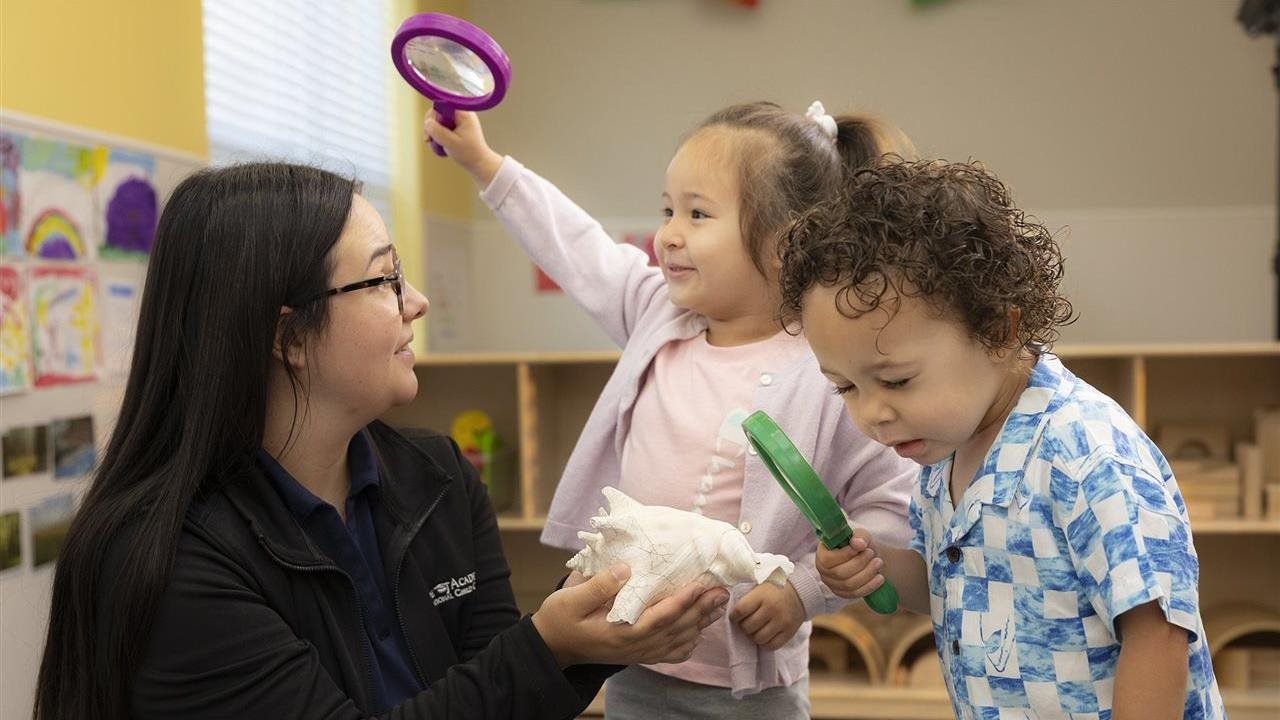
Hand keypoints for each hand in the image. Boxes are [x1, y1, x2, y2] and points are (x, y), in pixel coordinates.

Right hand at [423, 110, 502, 186]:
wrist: (479, 163)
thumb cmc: (469, 154)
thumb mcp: (450, 143)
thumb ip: (437, 131)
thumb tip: (427, 122)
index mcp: (463, 113)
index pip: (441, 104)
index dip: (433, 116)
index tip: (430, 129)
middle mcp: (461, 112)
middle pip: (438, 112)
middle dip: (431, 125)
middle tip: (429, 139)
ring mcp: (459, 119)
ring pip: (438, 120)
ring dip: (433, 131)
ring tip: (435, 143)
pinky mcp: (456, 126)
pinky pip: (442, 126)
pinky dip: (438, 134)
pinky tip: (439, 143)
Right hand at [531, 564, 729, 667]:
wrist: (552, 646)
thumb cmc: (560, 619)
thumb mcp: (570, 599)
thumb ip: (598, 585)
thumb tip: (625, 568)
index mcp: (620, 633)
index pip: (658, 618)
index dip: (681, 603)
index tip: (699, 586)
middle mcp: (633, 647)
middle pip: (675, 630)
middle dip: (700, 611)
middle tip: (721, 592)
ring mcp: (636, 653)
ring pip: (676, 641)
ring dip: (700, 624)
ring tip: (718, 606)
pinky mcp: (636, 654)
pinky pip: (668, 654)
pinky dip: (686, 644)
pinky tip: (698, 633)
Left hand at [729, 581, 804, 649]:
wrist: (800, 591)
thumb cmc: (774, 587)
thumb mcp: (759, 585)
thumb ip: (746, 596)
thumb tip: (727, 608)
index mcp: (762, 595)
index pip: (740, 611)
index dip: (733, 616)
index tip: (734, 616)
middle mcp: (772, 609)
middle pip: (748, 627)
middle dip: (743, 626)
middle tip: (746, 622)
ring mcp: (782, 622)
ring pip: (758, 638)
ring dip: (753, 635)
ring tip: (755, 628)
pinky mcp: (789, 632)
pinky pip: (771, 646)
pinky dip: (764, 643)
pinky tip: (764, 635)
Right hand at [816, 529, 884, 598]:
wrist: (868, 558)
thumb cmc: (860, 544)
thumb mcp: (861, 535)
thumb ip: (859, 536)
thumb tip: (858, 544)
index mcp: (822, 553)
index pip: (828, 559)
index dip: (844, 555)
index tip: (861, 548)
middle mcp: (823, 570)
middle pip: (840, 573)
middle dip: (859, 563)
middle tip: (872, 553)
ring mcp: (832, 584)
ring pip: (849, 584)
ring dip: (867, 574)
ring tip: (879, 562)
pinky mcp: (843, 594)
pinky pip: (856, 593)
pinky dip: (870, 586)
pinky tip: (880, 578)